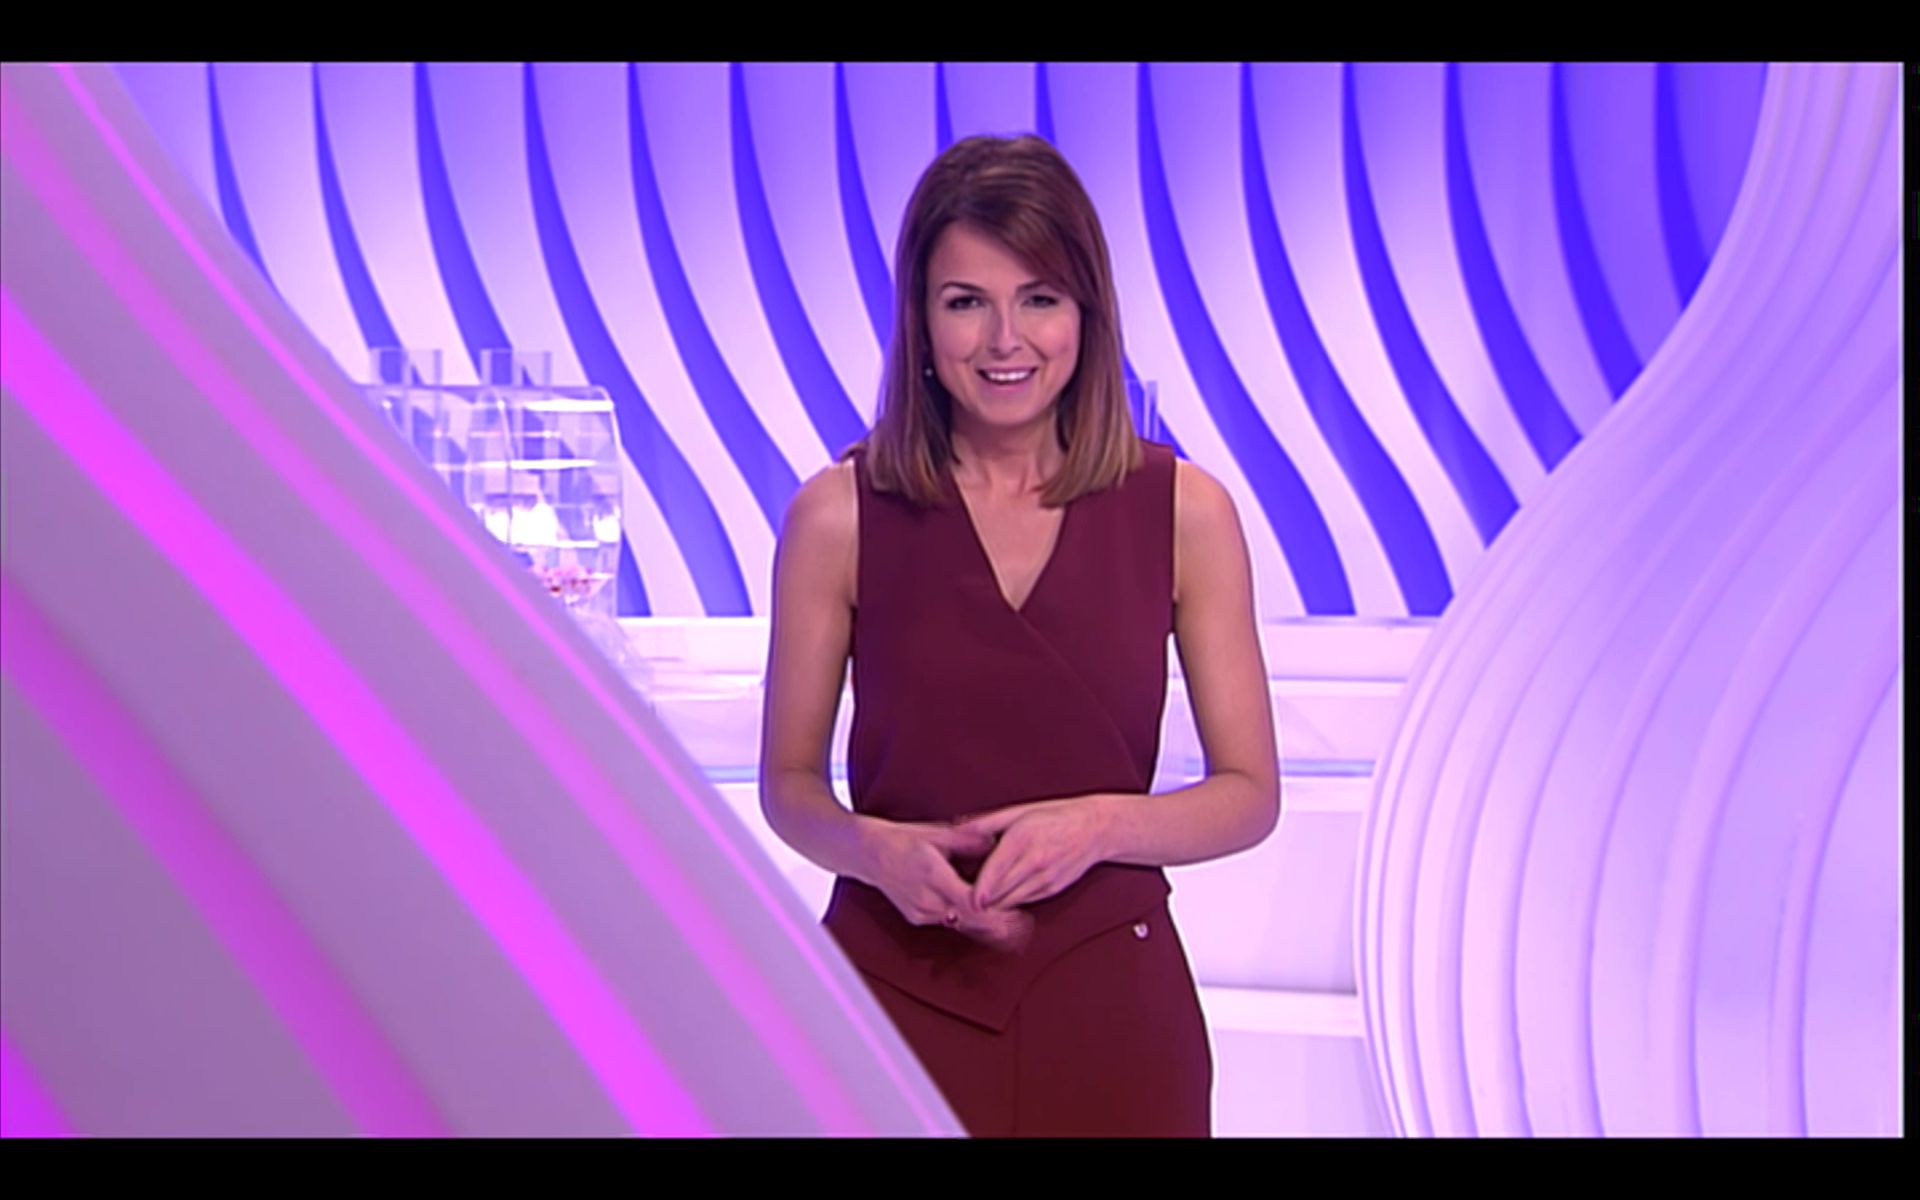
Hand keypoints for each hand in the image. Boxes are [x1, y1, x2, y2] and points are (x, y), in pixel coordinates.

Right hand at [858, 817, 1035, 952]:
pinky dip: (966, 922)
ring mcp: (920, 911)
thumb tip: (995, 840)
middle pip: (968, 920)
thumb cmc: (905, 839)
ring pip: (959, 924)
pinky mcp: (916, 917)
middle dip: (995, 925)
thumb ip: (968, 840)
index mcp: (933, 875)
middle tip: (1022, 927)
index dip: (995, 912)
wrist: (870, 853)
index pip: (970, 903)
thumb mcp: (937, 833)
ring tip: (1011, 927)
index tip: (1017, 914)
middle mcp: (926, 899)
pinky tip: (985, 920)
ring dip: (982, 926)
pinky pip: (947, 922)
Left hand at [955, 796, 1109, 911]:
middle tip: (960, 903)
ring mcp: (1045, 878)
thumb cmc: (1053, 816)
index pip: (994, 873)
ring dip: (993, 906)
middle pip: (999, 893)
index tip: (963, 900)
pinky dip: (1009, 902)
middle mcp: (1034, 861)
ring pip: (1010, 902)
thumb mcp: (1018, 812)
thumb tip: (956, 827)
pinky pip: (1023, 901)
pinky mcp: (1051, 889)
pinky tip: (999, 898)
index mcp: (1022, 838)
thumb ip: (985, 823)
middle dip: (979, 902)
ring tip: (976, 904)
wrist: (1095, 829)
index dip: (976, 892)